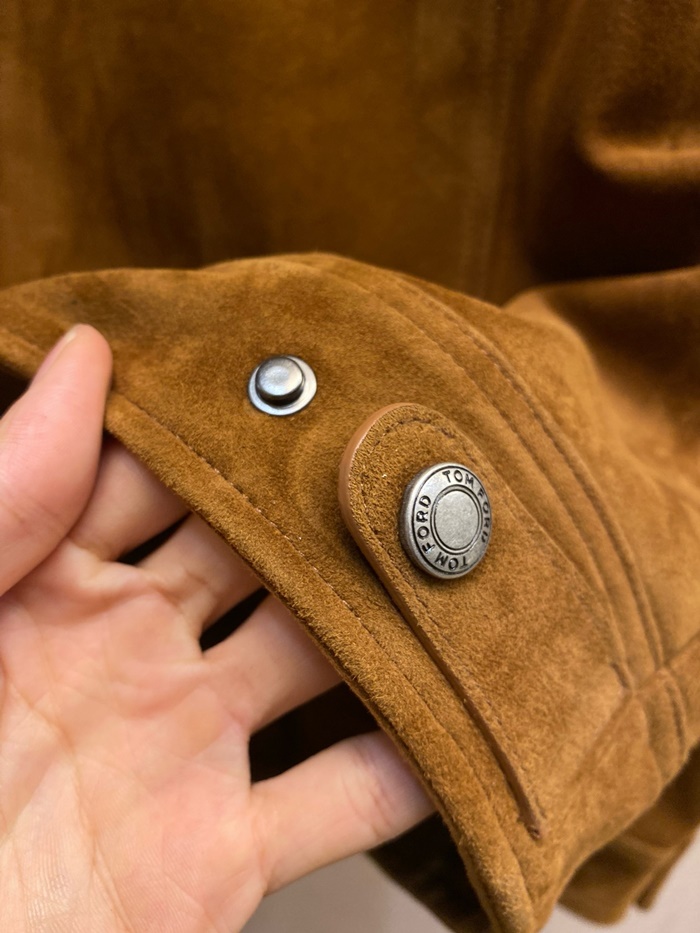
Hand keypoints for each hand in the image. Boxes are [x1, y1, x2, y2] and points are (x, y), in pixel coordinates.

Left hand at [0, 325, 433, 931]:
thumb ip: (9, 492)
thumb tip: (86, 356)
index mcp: (56, 590)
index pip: (162, 476)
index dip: (226, 423)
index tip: (307, 369)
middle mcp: (137, 657)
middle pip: (262, 558)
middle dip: (328, 507)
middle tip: (411, 443)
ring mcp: (188, 750)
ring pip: (323, 662)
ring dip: (391, 621)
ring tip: (464, 555)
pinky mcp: (223, 856)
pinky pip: (345, 801)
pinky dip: (414, 767)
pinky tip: (468, 718)